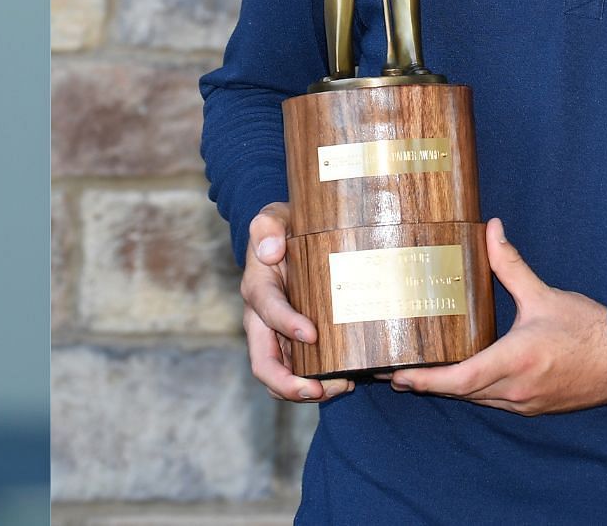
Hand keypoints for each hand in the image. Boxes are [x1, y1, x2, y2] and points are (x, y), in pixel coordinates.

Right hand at [241, 203, 354, 402]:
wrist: (295, 243)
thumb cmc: (287, 230)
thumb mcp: (275, 217)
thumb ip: (267, 225)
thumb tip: (269, 250)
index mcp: (258, 287)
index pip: (265, 308)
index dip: (284, 323)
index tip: (311, 334)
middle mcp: (262, 320)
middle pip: (262, 362)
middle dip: (286, 383)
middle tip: (317, 389)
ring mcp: (277, 337)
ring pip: (280, 378)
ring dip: (306, 390)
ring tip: (343, 387)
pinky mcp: (295, 347)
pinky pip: (300, 376)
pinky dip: (320, 385)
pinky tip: (348, 381)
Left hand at [391, 219, 606, 414]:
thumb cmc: (588, 329)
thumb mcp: (544, 295)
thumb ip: (511, 264)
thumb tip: (492, 229)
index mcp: (515, 360)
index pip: (460, 379)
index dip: (427, 380)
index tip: (399, 376)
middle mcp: (516, 389)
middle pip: (461, 393)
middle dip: (426, 385)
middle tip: (392, 373)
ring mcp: (525, 403)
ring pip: (477, 399)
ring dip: (449, 389)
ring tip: (416, 377)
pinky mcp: (534, 407)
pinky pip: (494, 402)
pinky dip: (473, 391)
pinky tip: (460, 378)